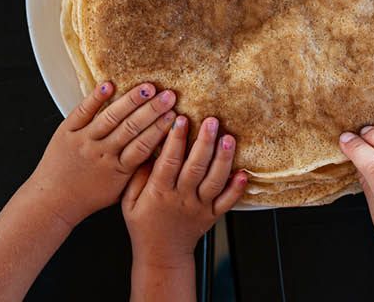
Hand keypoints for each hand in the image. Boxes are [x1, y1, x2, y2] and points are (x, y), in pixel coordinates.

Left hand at [24, 81, 176, 226]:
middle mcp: (102, 153)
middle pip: (131, 128)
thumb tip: (160, 154)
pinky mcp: (66, 132)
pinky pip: (82, 111)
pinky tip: (109, 85)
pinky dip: (96, 98)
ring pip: (110, 117)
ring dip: (131, 100)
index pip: (143, 146)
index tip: (175, 115)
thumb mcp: (119, 191)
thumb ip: (137, 172)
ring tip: (148, 87)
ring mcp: (83, 141)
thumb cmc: (89, 197)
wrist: (52, 201)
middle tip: (169, 96)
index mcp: (118, 170)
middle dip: (152, 110)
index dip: (160, 129)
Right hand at [123, 116, 247, 265]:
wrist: (161, 255)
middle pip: (195, 167)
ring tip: (228, 139)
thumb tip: (148, 150)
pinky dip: (237, 189)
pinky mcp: (212, 215)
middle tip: (211, 121)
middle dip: (204, 142)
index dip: (175, 140)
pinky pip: (227, 202)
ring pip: (214, 181)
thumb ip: (138, 176)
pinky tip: (244, 173)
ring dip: (223, 159)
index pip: (168, 162)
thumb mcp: (129, 202)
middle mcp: (181, 198)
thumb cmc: (143, 225)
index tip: (180, 119)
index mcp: (159, 192)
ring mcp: (199, 207)